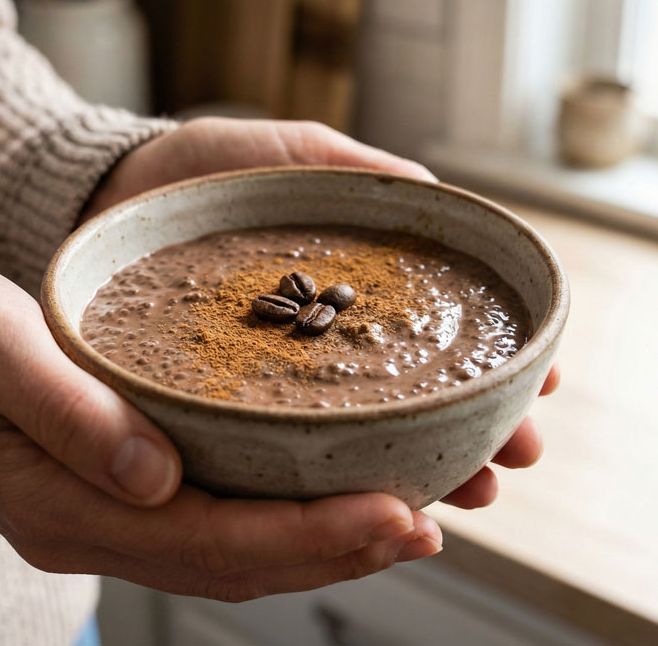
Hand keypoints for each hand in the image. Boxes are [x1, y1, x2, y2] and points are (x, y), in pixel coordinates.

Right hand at [0, 256, 438, 601]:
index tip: (392, 510)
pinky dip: (286, 523)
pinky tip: (336, 499)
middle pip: (235, 562)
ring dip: (324, 545)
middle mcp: (95, 528)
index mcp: (60, 505)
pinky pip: (219, 526)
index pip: (206, 538)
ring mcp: (108, 521)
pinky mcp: (122, 496)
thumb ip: (66, 409)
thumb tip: (155, 473)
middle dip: (338, 548)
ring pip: (234, 555)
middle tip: (428, 518)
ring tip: (410, 518)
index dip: (306, 533)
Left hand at [86, 116, 558, 508]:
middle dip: (484, 431)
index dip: (501, 360)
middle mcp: (334, 345)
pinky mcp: (232, 410)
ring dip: (434, 466)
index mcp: (360, 289)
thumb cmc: (203, 170)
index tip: (546, 382)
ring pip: (374, 437)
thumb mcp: (291, 156)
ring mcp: (286, 384)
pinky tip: (380, 501)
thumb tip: (436, 191)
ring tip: (475, 493)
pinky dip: (344, 480)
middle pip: (426, 396)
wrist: (111, 196)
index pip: (446, 332)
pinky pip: (295, 454)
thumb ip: (359, 170)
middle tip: (519, 457)